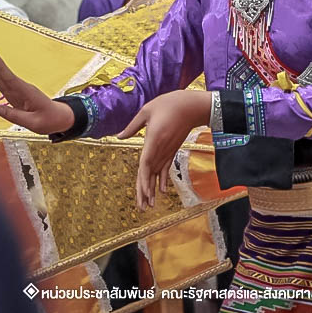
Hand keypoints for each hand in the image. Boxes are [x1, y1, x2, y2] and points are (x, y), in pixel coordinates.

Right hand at [0, 46, 74, 134]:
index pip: (9, 78)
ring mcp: (19, 92)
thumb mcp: (33, 123)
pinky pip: (4, 85)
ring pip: (2, 78)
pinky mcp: (17, 96)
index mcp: (26, 93)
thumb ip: (14, 116)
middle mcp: (21, 89)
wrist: (59, 118)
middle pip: (3, 74)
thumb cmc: (49, 120)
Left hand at [117, 89, 211, 209]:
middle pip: (151, 173)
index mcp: (154, 140)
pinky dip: (162, 179)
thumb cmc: (169, 104)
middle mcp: (161, 149)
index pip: (146, 164)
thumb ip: (133, 125)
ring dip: (152, 189)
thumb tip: (119, 136)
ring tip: (148, 204)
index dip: (143, 179)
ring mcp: (168, 151)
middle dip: (146, 191)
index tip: (142, 192)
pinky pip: (165, 168)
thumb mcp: (147, 110)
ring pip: (157, 173)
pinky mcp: (172, 150)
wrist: (192, 106)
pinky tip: (160, 190)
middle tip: (142, 208)